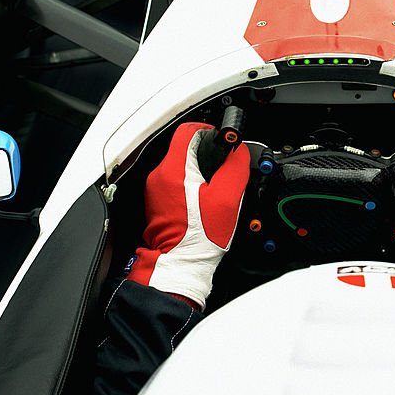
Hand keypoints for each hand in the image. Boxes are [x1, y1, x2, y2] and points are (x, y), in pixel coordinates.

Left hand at [127, 122, 249, 308]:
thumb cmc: (200, 236)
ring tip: (214, 190)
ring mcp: (156, 189)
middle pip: (185, 148)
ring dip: (198, 171)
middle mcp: (160, 175)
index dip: (209, 131)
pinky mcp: (156, 201)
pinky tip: (202, 201)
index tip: (221, 141)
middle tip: (223, 170)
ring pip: (180, 165)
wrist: (179, 263)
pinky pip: (175, 181)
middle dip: (206, 154)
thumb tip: (239, 151)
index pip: (189, 130)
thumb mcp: (229, 198)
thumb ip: (235, 167)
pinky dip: (190, 185)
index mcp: (176, 169)